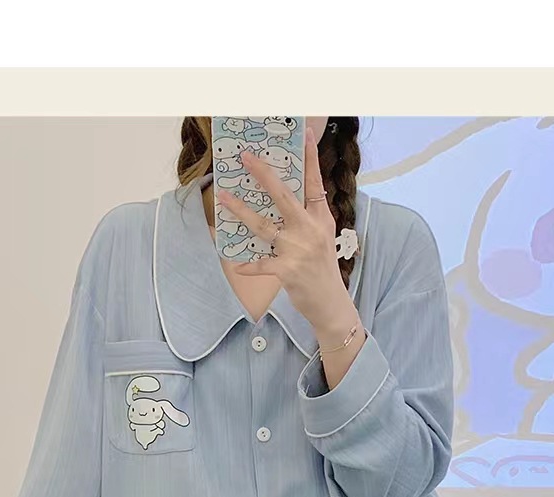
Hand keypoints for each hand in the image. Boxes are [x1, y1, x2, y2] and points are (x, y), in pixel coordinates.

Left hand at [217, 126, 355, 331]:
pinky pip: (261, 264)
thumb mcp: (323, 237)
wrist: (330, 303)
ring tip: (223, 198)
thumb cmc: (322, 268)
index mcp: (321, 219)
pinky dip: (248, 265)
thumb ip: (308, 217)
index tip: (305, 135)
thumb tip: (284, 199)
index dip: (310, 159)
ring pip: (264, 226)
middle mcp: (310, 230)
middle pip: (284, 196)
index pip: (315, 183)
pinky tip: (236, 264)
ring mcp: (298, 250)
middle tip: (246, 157)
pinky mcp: (288, 270)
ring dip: (241, 211)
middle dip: (264, 175)